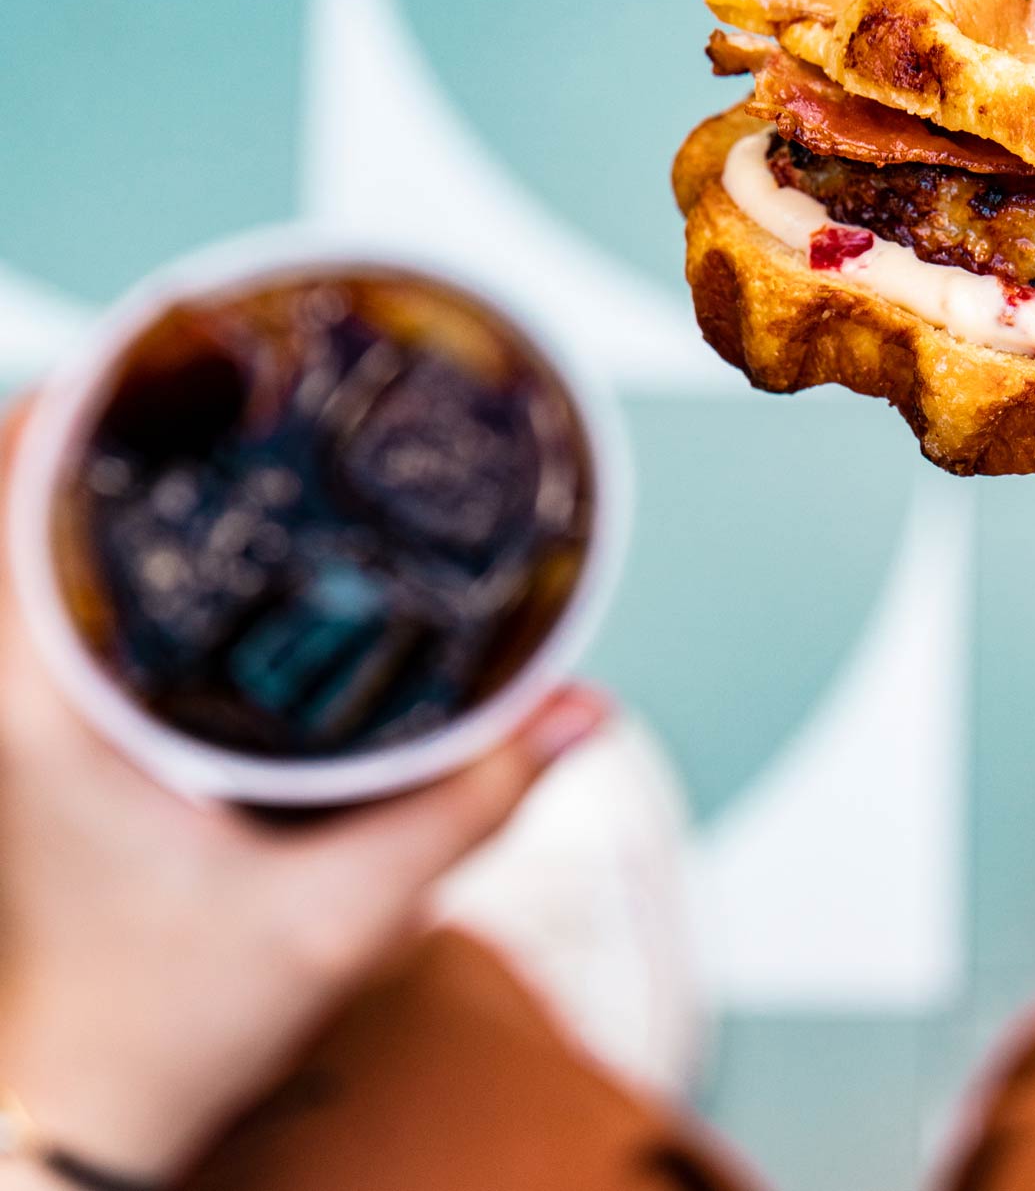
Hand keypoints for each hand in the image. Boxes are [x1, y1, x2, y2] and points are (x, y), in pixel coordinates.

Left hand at [0, 414, 607, 1182]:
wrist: (88, 1109)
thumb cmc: (173, 1022)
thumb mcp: (341, 912)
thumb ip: (467, 805)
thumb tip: (576, 711)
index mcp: (43, 713)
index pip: (17, 500)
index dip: (84, 393)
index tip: (169, 327)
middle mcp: (14, 698)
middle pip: (23, 494)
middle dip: (115, 407)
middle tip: (227, 355)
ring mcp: (26, 717)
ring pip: (40, 545)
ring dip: (111, 471)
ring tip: (220, 414)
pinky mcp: (57, 739)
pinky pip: (67, 602)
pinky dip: (116, 542)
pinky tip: (206, 535)